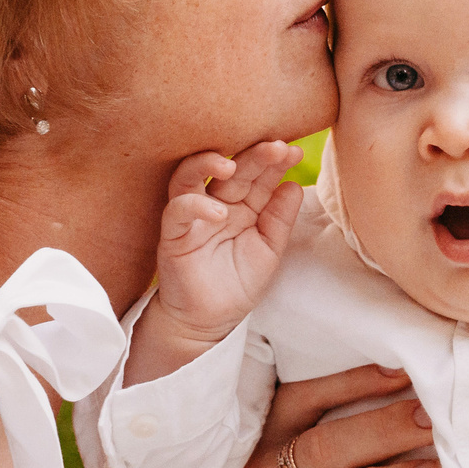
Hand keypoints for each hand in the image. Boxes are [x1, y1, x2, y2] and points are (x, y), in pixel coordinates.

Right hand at [154, 143, 301, 337]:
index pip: (257, 176)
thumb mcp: (268, 251)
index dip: (274, 163)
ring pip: (192, 176)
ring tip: (234, 166)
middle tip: (275, 147)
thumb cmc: (238, 284)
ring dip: (211, 164)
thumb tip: (293, 185)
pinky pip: (178, 210)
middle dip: (253, 156)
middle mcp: (217, 203)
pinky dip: (196, 206)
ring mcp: (192, 216)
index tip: (295, 152)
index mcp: (242, 205)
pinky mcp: (173, 234)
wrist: (208, 321)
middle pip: (232, 169)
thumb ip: (279, 219)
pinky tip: (219, 212)